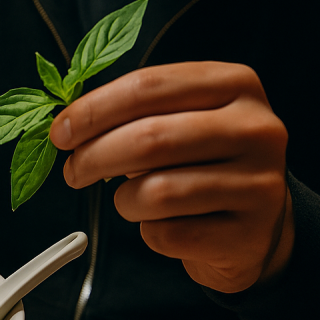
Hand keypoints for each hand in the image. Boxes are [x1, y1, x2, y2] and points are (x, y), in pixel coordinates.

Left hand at [49, 61, 293, 292]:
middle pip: (149, 138)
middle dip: (93, 157)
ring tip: (128, 200)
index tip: (60, 131)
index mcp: (235, 84)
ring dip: (123, 201)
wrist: (257, 225)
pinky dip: (150, 232)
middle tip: (73, 171)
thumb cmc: (203, 164)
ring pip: (156, 192)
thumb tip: (65, 124)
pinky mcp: (248, 234)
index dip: (93, 110)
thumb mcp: (181, 120)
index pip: (148, 86)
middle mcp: (256, 128)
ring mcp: (259, 183)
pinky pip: (169, 235)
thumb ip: (131, 113)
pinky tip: (165, 224)